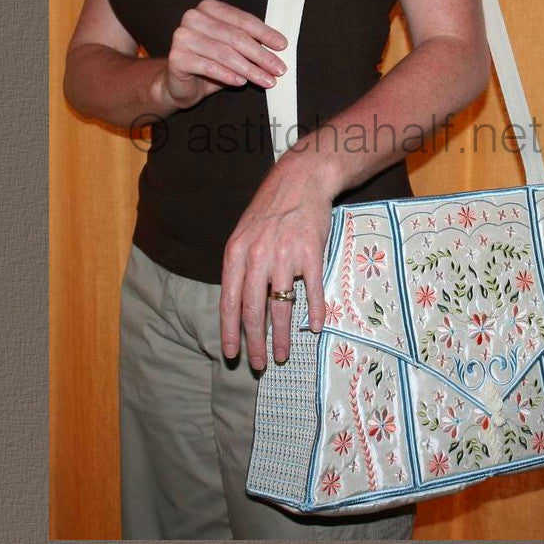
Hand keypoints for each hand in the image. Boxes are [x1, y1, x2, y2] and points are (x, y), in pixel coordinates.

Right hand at [157, 0, 287, 109]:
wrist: (180, 84)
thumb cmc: (211, 63)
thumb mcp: (233, 50)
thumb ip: (250, 43)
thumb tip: (279, 47)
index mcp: (209, 8)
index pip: (242, 20)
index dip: (265, 33)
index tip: (282, 46)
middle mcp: (193, 18)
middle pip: (235, 37)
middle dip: (261, 55)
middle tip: (279, 69)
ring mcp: (182, 36)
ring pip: (224, 53)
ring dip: (249, 69)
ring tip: (266, 80)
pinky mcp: (176, 57)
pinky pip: (208, 66)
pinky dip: (227, 75)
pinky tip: (241, 83)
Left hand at [220, 152, 338, 369]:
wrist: (301, 180)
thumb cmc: (271, 208)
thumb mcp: (244, 233)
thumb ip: (239, 266)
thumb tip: (237, 303)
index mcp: (237, 253)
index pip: (229, 301)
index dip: (229, 331)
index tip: (231, 354)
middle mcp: (258, 257)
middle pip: (253, 310)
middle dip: (255, 342)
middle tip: (259, 363)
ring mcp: (285, 256)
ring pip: (282, 306)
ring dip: (282, 335)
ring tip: (282, 354)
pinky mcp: (311, 254)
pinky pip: (312, 291)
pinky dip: (315, 312)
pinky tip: (315, 328)